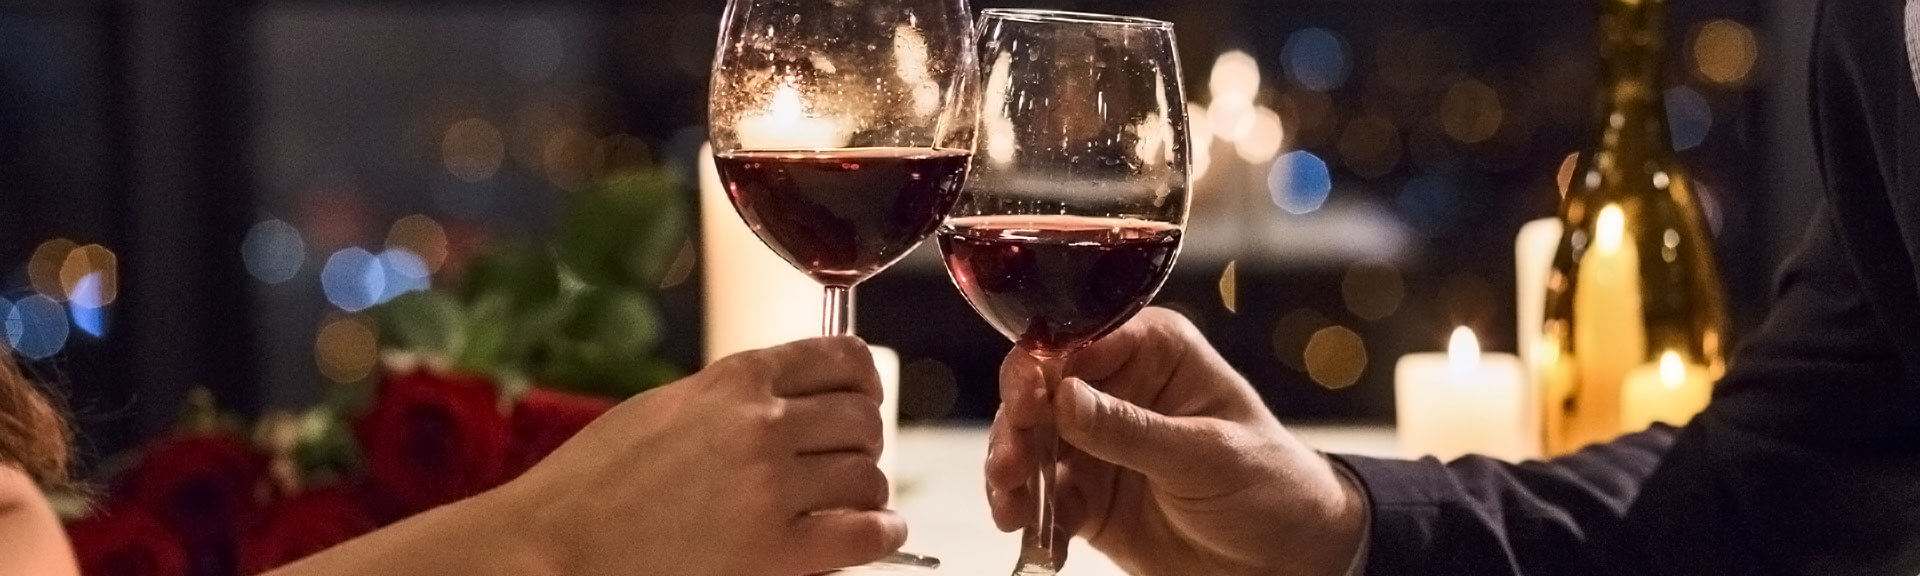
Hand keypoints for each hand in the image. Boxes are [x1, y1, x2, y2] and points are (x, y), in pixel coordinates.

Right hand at [502, 337, 902, 575]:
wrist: (552, 545)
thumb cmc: (593, 484)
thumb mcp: (665, 410)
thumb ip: (731, 401)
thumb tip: (790, 404)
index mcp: (735, 380)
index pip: (841, 358)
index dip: (862, 383)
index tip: (862, 400)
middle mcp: (761, 424)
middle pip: (863, 419)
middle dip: (864, 442)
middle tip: (850, 463)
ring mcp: (770, 486)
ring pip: (869, 476)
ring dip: (867, 491)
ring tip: (852, 505)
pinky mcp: (774, 549)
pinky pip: (864, 532)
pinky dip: (879, 533)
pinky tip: (872, 535)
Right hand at [985, 308, 1365, 575]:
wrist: (1289, 560)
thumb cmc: (1272, 485)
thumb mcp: (1207, 454)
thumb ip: (1132, 428)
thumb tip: (1063, 396)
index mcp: (1153, 351)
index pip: (1079, 339)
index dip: (1042, 366)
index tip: (1028, 403)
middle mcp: (1116, 387)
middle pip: (1040, 390)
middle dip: (1017, 427)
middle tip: (1008, 466)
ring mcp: (1097, 443)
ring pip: (1030, 445)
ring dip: (1012, 476)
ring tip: (1013, 511)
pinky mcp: (1088, 495)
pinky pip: (1042, 499)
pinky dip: (1033, 519)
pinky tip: (1042, 542)